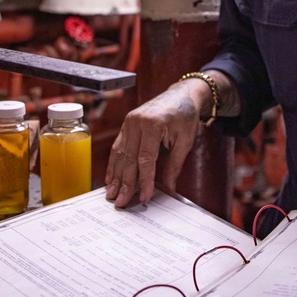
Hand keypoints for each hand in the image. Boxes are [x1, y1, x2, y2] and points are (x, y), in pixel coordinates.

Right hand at [104, 81, 209, 207]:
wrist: (181, 94)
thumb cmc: (185, 117)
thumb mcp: (185, 140)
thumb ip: (175, 165)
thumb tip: (169, 188)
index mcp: (153, 124)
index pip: (146, 159)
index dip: (144, 180)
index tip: (144, 197)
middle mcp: (137, 122)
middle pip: (129, 158)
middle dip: (125, 183)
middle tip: (121, 203)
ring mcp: (129, 122)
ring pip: (120, 154)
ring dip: (115, 176)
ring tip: (111, 194)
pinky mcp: (126, 125)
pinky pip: (118, 147)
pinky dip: (114, 164)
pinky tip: (111, 178)